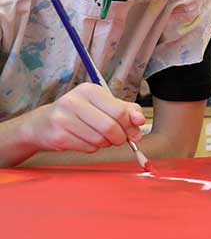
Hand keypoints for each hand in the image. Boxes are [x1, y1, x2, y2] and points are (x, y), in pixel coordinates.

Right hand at [24, 83, 145, 152]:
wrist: (42, 123)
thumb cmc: (79, 112)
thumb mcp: (103, 104)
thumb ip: (126, 110)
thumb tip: (140, 121)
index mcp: (89, 90)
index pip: (119, 111)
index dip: (130, 125)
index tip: (134, 132)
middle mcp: (73, 102)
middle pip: (110, 127)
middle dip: (120, 137)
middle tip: (120, 139)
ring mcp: (63, 119)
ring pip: (100, 140)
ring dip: (106, 143)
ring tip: (101, 138)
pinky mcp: (58, 137)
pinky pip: (88, 148)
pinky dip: (93, 148)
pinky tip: (86, 140)